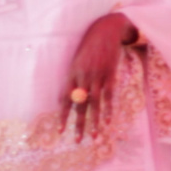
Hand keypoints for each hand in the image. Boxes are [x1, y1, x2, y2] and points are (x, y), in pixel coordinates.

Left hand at [59, 13, 135, 142]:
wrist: (105, 31)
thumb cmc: (89, 46)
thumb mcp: (76, 61)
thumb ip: (73, 79)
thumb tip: (67, 98)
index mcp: (72, 74)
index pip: (65, 100)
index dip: (63, 116)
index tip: (60, 131)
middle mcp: (83, 77)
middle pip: (80, 105)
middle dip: (78, 124)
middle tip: (77, 140)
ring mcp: (98, 76)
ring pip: (95, 103)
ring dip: (94, 121)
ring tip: (94, 136)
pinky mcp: (110, 74)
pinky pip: (109, 95)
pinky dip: (109, 109)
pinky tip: (109, 121)